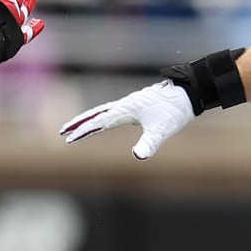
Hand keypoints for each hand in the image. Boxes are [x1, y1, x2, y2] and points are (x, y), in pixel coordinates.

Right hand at [60, 80, 196, 158]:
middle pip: (95, 113)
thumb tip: (138, 156)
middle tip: (62, 131)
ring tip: (76, 127)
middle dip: (79, 123)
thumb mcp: (162, 131)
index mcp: (126, 109)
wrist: (188, 94)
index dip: (83, 131)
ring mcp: (130, 103)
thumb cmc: (175, 111)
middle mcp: (125, 104)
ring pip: (103, 110)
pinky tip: (102, 121)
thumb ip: (149, 143)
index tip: (69, 139)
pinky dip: (101, 116)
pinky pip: (113, 110)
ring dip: (88, 118)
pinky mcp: (137, 105)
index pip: (99, 121)